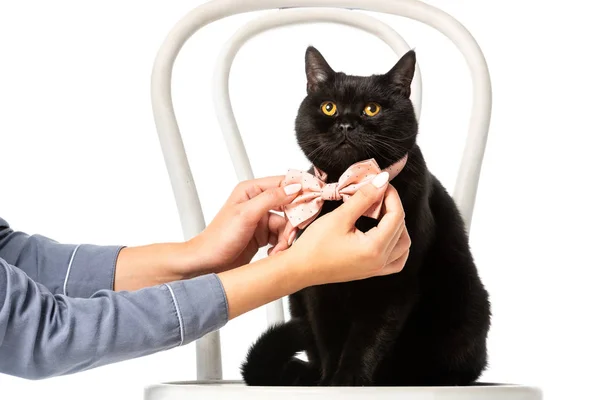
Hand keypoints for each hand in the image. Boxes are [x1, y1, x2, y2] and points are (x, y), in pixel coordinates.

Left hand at [182, 176, 300, 275]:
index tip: (312, 202)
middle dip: (292, 222)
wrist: (207, 265)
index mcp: (251, 190)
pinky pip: (281, 236)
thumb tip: (294, 187)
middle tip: (291, 235)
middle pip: (289, 206)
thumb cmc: (218, 239)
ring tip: (278, 249)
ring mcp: (260, 219)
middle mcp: (257, 202)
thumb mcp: (246, 214)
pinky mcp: (262, 235)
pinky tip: (274, 253)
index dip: (300, 192)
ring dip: (285, 238)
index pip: (283, 183)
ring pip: (286, 224)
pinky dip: (281, 245)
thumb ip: (271, 198)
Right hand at [287, 172, 410, 285]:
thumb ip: (363, 198)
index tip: (381, 183)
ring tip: (381, 212)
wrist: (300, 269)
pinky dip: (397, 245)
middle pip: (401, 229)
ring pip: (403, 245)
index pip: (396, 217)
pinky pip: (396, 260)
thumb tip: (381, 182)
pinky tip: (386, 234)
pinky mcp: (370, 271)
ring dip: (398, 226)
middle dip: (393, 207)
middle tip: (378, 194)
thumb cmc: (314, 246)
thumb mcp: (339, 217)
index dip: (391, 196)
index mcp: (374, 249)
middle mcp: (380, 262)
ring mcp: (376, 269)